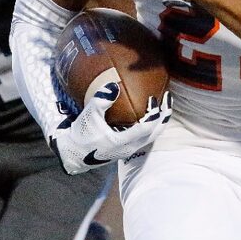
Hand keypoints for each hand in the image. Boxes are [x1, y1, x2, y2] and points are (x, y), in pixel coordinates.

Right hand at [49, 81, 171, 174]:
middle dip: (164, 116)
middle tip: (167, 97)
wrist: (73, 154)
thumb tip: (114, 85)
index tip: (154, 98)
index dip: (153, 114)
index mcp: (122, 142)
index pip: (146, 128)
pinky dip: (151, 125)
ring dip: (159, 121)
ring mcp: (129, 150)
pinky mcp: (126, 148)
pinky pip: (145, 136)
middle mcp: (129, 148)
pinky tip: (148, 113)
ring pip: (152, 136)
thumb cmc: (81, 135)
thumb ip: (101, 100)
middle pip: (155, 133)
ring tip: (162, 104)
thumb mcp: (88, 116)